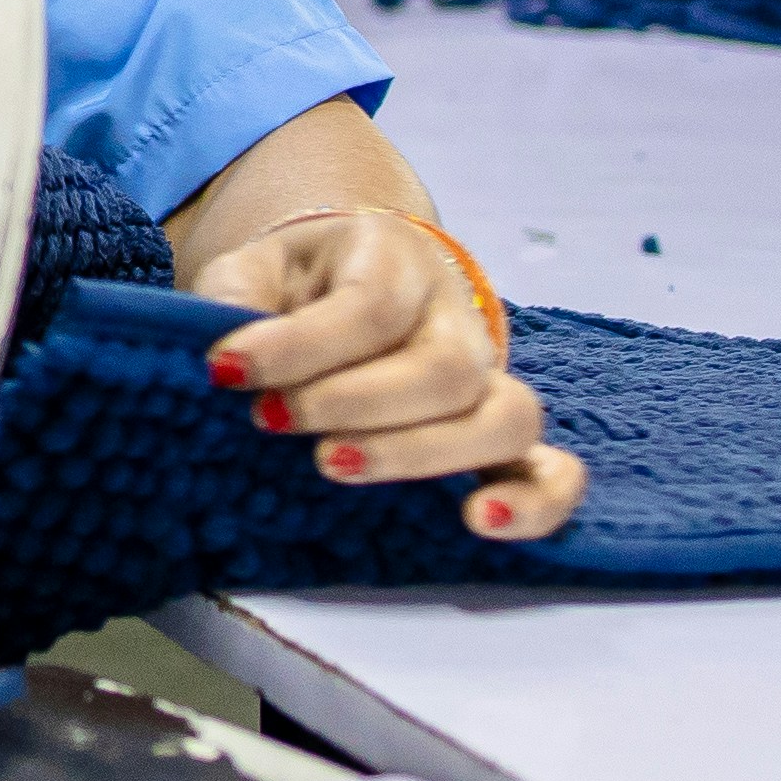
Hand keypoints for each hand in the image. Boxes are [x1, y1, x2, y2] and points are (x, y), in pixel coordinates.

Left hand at [193, 208, 583, 542]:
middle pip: (444, 368)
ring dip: (422, 454)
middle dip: (355, 405)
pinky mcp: (500, 437)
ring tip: (333, 467)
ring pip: (504, 418)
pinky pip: (553, 472)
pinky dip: (533, 502)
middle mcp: (456, 316)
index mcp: (393, 257)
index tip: (227, 371)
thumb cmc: (295, 286)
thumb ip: (233, 300)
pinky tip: (479, 523)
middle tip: (273, 421)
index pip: (370, 302)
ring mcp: (488, 378)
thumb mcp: (252, 270)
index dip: (300, 345)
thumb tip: (228, 356)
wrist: (344, 284)